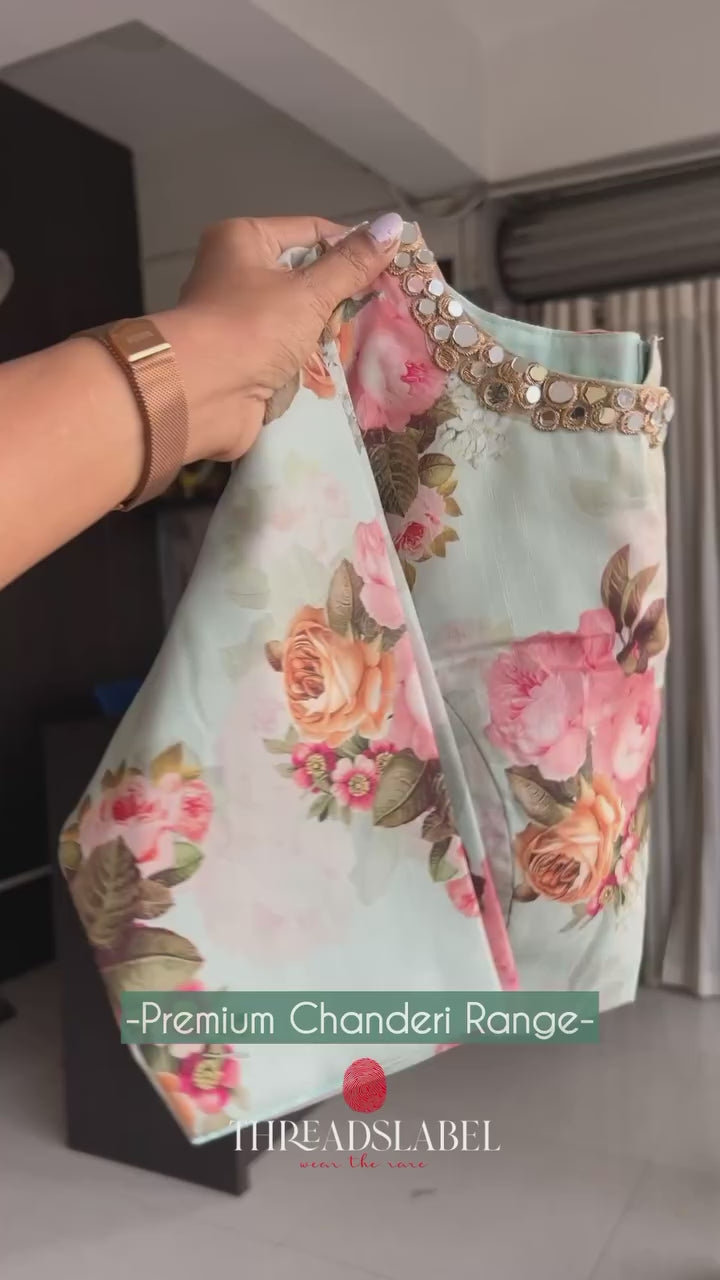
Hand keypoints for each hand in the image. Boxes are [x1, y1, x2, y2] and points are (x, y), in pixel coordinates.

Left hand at [154, 212, 404, 464]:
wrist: (201, 394)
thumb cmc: (252, 327)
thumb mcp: (310, 291)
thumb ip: (352, 264)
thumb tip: (394, 225)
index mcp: (244, 240)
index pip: (311, 232)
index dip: (350, 246)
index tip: (389, 265)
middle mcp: (236, 273)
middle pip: (305, 276)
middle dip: (337, 298)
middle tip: (371, 310)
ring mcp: (239, 319)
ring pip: (299, 318)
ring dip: (324, 334)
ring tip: (352, 342)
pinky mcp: (244, 358)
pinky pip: (288, 351)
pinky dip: (308, 361)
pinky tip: (332, 369)